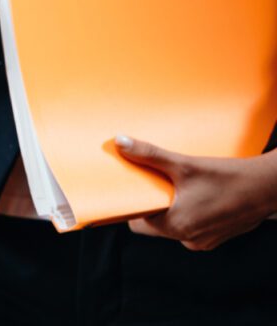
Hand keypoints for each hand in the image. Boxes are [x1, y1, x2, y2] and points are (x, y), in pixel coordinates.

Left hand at [116, 134, 276, 250]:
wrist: (269, 188)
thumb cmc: (230, 178)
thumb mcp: (184, 164)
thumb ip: (149, 155)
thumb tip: (121, 143)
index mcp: (177, 227)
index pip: (136, 224)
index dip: (130, 206)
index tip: (128, 191)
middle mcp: (189, 239)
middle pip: (153, 225)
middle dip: (150, 205)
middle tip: (153, 182)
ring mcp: (204, 240)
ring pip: (172, 225)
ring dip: (169, 208)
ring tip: (175, 186)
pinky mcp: (216, 236)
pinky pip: (190, 226)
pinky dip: (187, 212)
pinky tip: (193, 193)